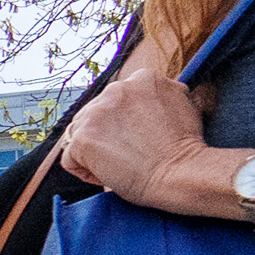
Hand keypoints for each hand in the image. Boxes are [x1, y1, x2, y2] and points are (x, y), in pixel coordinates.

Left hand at [61, 68, 228, 213]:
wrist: (181, 173)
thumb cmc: (184, 149)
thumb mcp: (179, 104)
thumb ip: (156, 96)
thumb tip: (143, 102)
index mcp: (142, 78)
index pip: (116, 99)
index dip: (124, 122)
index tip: (140, 137)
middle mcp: (116, 89)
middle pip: (94, 114)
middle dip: (105, 136)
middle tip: (129, 154)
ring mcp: (96, 112)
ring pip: (79, 134)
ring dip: (94, 152)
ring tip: (120, 164)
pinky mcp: (82, 138)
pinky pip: (70, 158)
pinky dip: (85, 171)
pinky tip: (107, 176)